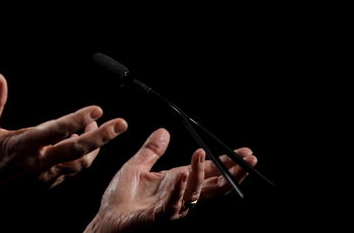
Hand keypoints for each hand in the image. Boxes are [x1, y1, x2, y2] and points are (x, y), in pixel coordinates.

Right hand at [0, 73, 127, 209]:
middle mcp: (38, 163)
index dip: (77, 119)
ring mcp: (44, 176)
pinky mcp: (46, 185)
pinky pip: (70, 172)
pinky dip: (81, 158)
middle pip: (77, 150)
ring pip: (79, 163)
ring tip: (102, 131)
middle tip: (120, 125)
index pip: (56, 131)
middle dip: (102, 137)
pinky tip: (82, 147)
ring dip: (94, 147)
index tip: (96, 110)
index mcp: (24, 147)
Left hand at [86, 128, 257, 231]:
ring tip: (200, 153)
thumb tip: (164, 131)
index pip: (208, 171)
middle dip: (231, 172)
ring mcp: (171, 207)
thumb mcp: (136, 167)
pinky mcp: (158, 217)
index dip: (226, 162)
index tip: (244, 152)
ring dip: (200, 173)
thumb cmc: (120, 199)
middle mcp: (180, 195)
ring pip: (194, 192)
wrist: (106, 221)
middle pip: (212, 184)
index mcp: (177, 182)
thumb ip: (151, 151)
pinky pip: (172, 204)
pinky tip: (181, 175)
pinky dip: (178, 190)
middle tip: (246, 158)